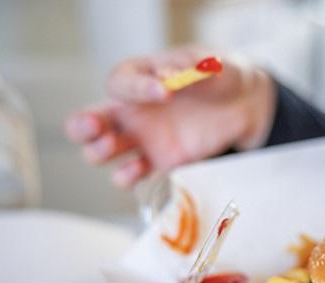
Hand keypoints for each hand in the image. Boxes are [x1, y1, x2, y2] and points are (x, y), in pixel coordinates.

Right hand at [65, 47, 275, 186]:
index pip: (119, 83)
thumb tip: (170, 75)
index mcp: (137, 78)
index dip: (136, 89)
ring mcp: (140, 139)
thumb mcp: (210, 64)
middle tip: (95, 125)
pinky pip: (130, 174)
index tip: (166, 92)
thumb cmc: (218, 77)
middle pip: (87, 121)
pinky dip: (128, 176)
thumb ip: (192, 66)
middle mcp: (130, 110)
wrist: (240, 106)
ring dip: (99, 152)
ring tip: (113, 146)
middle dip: (83, 126)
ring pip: (100, 152)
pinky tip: (138, 170)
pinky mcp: (157, 162)